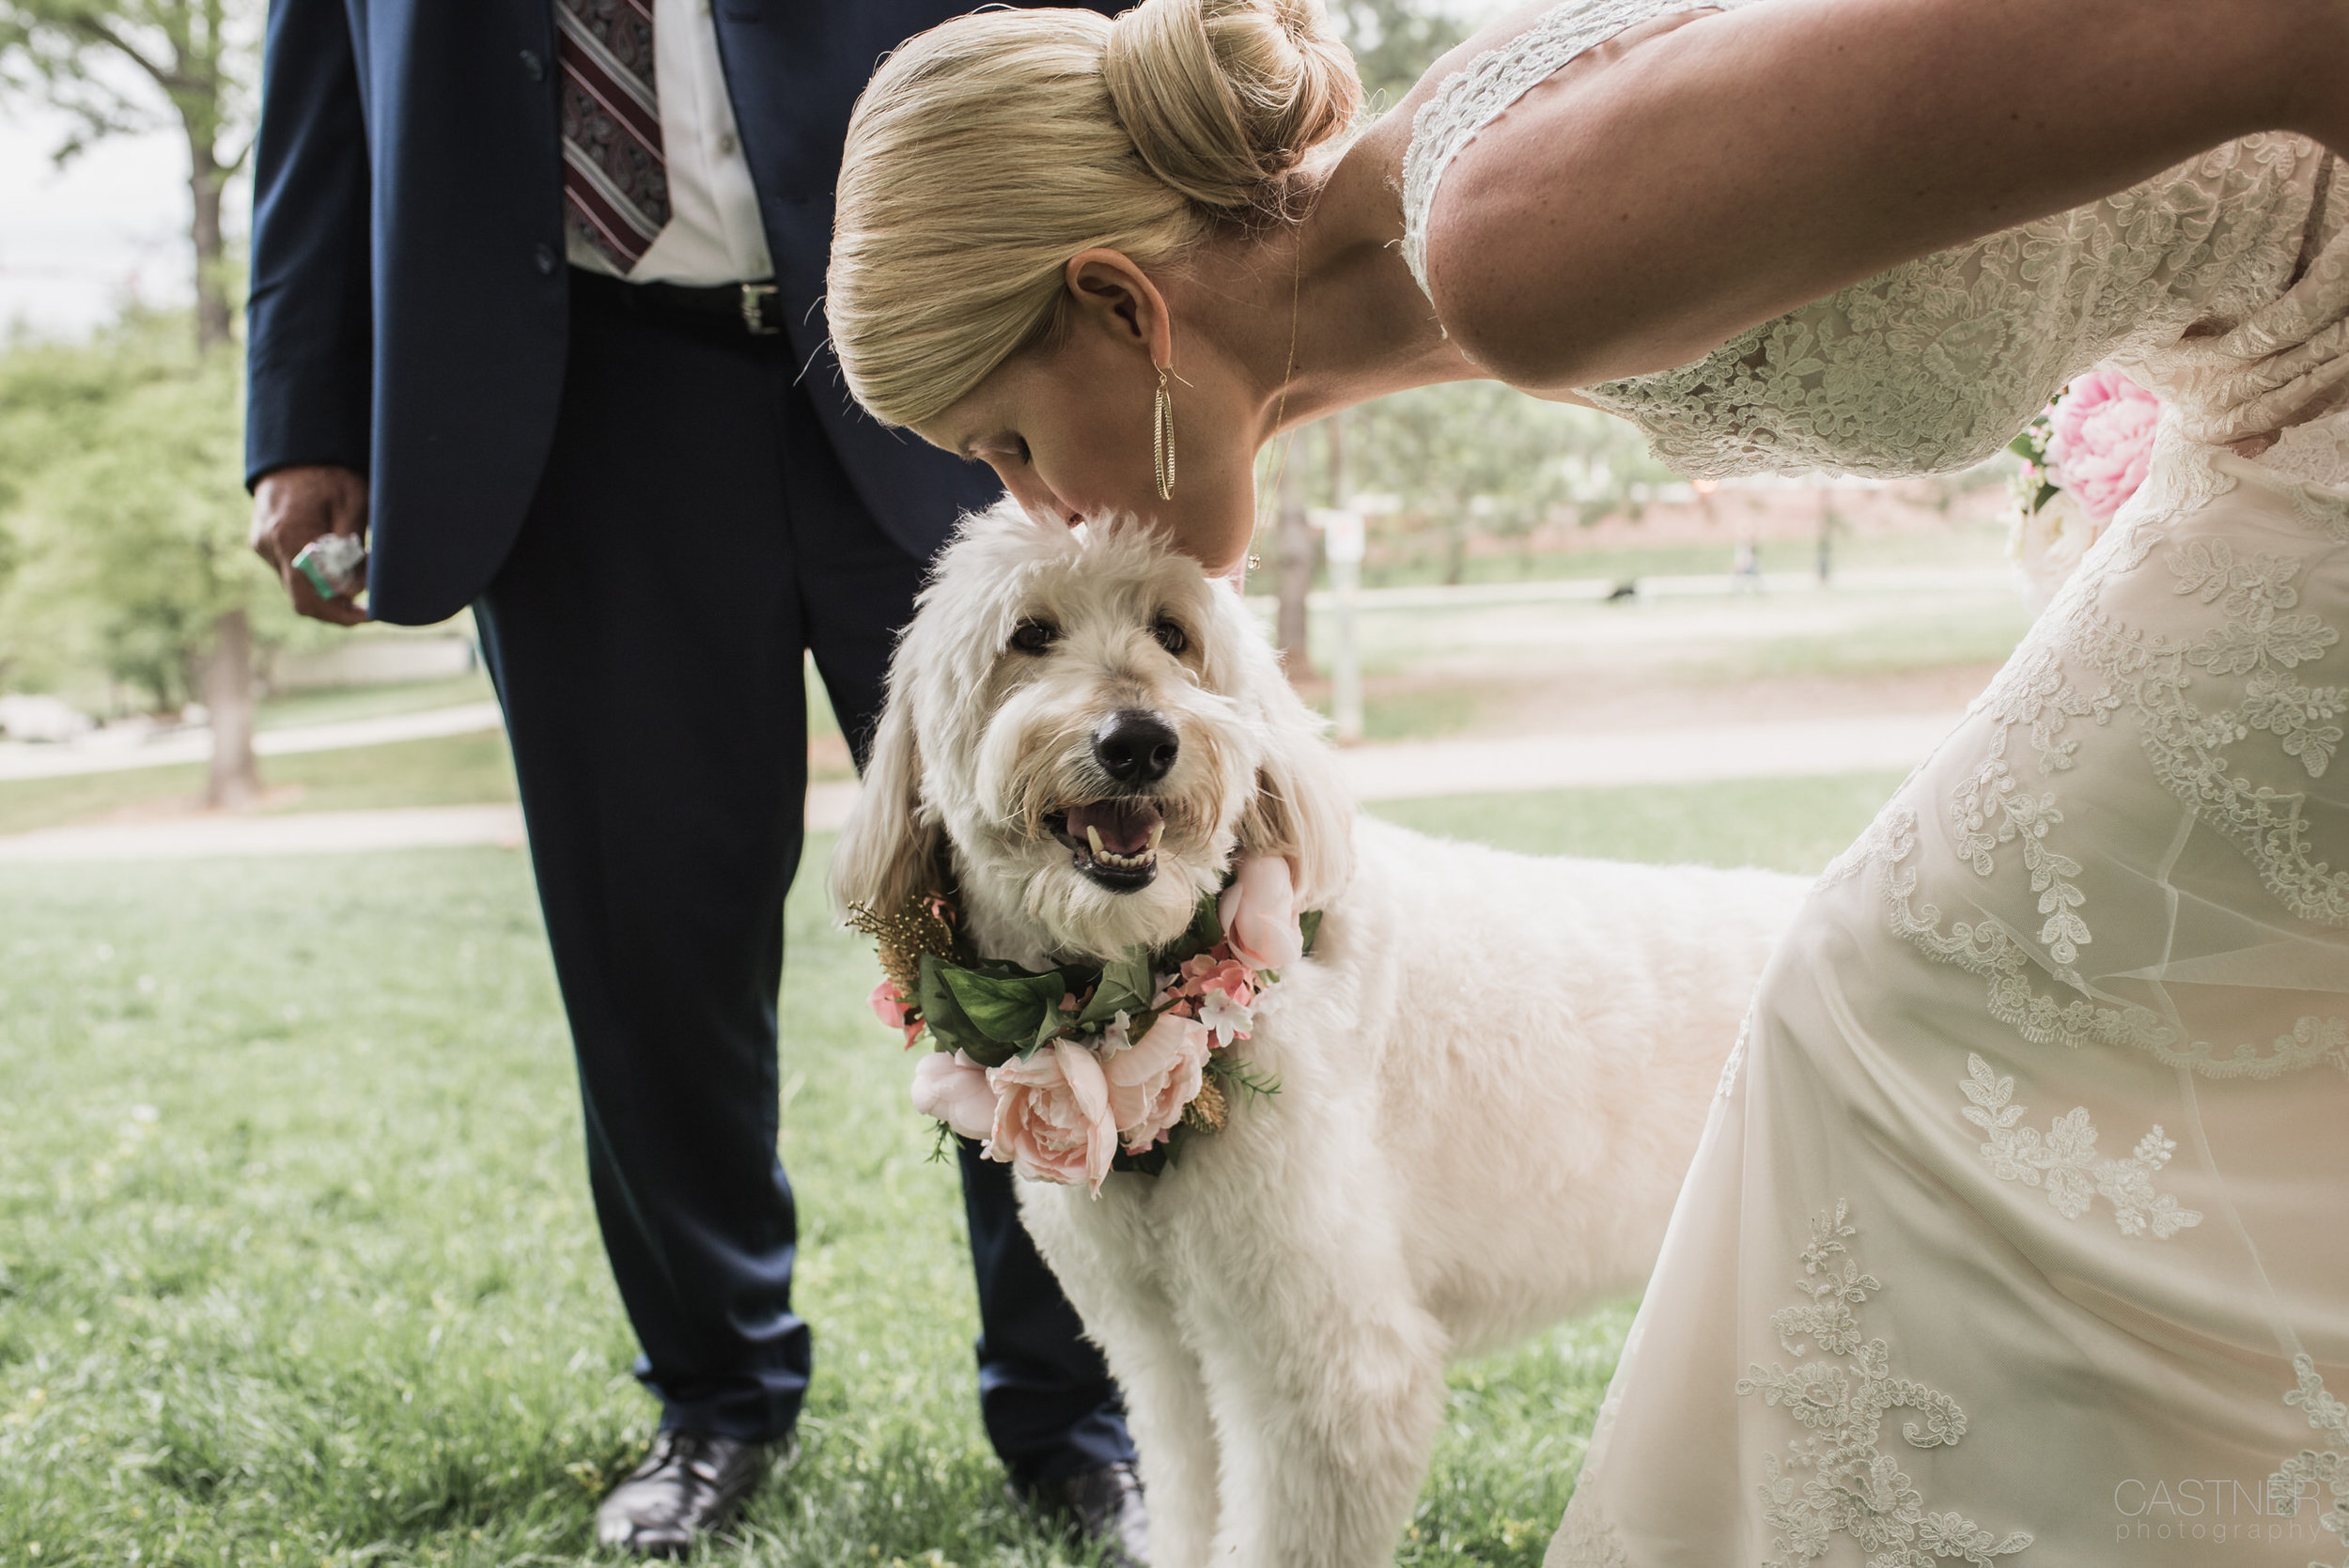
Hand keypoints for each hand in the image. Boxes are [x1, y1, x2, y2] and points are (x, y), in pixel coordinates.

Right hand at [251, 464, 369, 625]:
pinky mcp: (261, 545)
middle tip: (367, 611)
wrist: (294, 450)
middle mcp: (268, 546)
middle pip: (302, 601)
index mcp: (290, 536)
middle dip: (337, 610)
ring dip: (327, 593)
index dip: (342, 614)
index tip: (370, 615)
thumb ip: (352, 547)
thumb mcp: (354, 503)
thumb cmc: (330, 473)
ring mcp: (261, 547)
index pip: (312, 596)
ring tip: (358, 579)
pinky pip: (289, 574)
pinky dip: (314, 579)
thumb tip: (358, 587)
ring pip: (296, 590)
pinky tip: (336, 567)